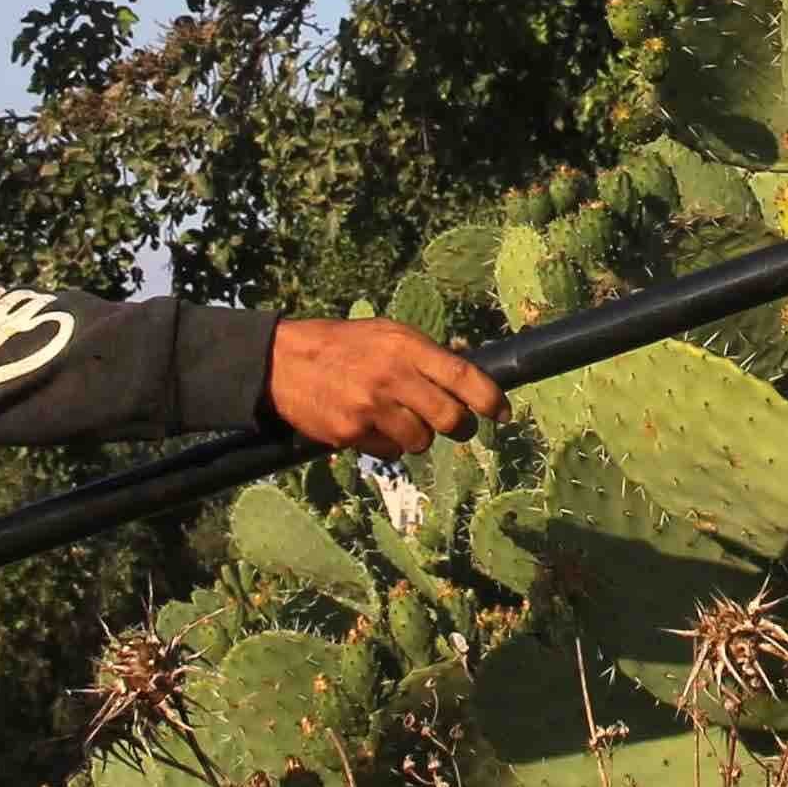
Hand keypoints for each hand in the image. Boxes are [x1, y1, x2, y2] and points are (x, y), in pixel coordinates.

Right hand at [267, 317, 501, 455]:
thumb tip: (471, 377)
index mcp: (404, 346)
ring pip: (421, 441)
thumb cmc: (345, 345)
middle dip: (459, 426)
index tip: (503, 413)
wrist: (283, 362)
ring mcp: (371, 408)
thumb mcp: (387, 334)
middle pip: (450, 418)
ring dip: (418, 436)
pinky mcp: (351, 433)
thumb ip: (425, 355)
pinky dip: (387, 444)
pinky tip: (370, 425)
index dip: (490, 399)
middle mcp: (391, 376)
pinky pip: (388, 452)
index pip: (462, 375)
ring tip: (399, 419)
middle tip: (456, 425)